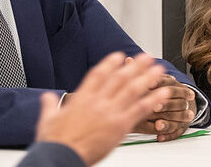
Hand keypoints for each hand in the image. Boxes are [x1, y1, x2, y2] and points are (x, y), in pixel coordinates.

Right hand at [35, 52, 169, 165]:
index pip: (99, 74)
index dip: (110, 63)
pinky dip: (153, 100)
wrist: (63, 155)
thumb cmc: (56, 141)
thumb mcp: (48, 119)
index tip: (119, 56)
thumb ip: (50, 105)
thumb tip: (48, 97)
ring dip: (147, 77)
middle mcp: (98, 101)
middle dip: (135, 66)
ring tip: (158, 69)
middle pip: (120, 78)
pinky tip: (162, 93)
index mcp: (82, 98)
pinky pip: (140, 109)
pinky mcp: (120, 126)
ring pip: (132, 89)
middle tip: (146, 57)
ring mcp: (110, 112)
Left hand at [131, 75, 196, 141]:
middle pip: (174, 99)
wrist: (187, 99)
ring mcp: (182, 111)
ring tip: (158, 125)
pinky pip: (177, 131)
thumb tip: (127, 59)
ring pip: (176, 117)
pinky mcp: (181, 125)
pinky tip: (160, 137)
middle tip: (155, 106)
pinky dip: (168, 134)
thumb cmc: (163, 88)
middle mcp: (178, 96)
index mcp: (170, 83)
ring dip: (166, 121)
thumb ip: (139, 71)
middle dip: (164, 103)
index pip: (165, 82)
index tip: (148, 85)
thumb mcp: (154, 78)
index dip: (156, 84)